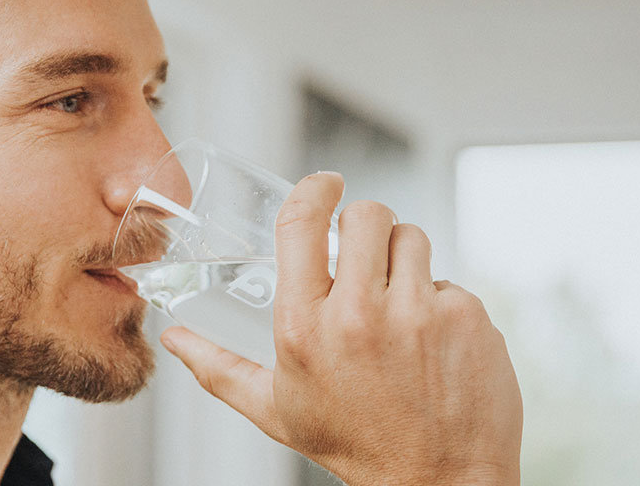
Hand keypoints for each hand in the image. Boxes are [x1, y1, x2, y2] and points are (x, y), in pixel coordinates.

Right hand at [160, 172, 522, 485]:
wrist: (437, 482)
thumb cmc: (354, 444)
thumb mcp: (274, 410)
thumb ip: (218, 368)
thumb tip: (174, 339)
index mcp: (304, 328)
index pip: (302, 222)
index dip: (314, 189)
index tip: (326, 183)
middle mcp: (360, 314)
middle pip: (366, 215)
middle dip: (364, 227)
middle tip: (365, 258)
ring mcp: (419, 313)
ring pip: (412, 237)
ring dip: (404, 260)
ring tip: (398, 305)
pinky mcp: (466, 317)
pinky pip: (449, 280)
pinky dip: (441, 303)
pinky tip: (431, 344)